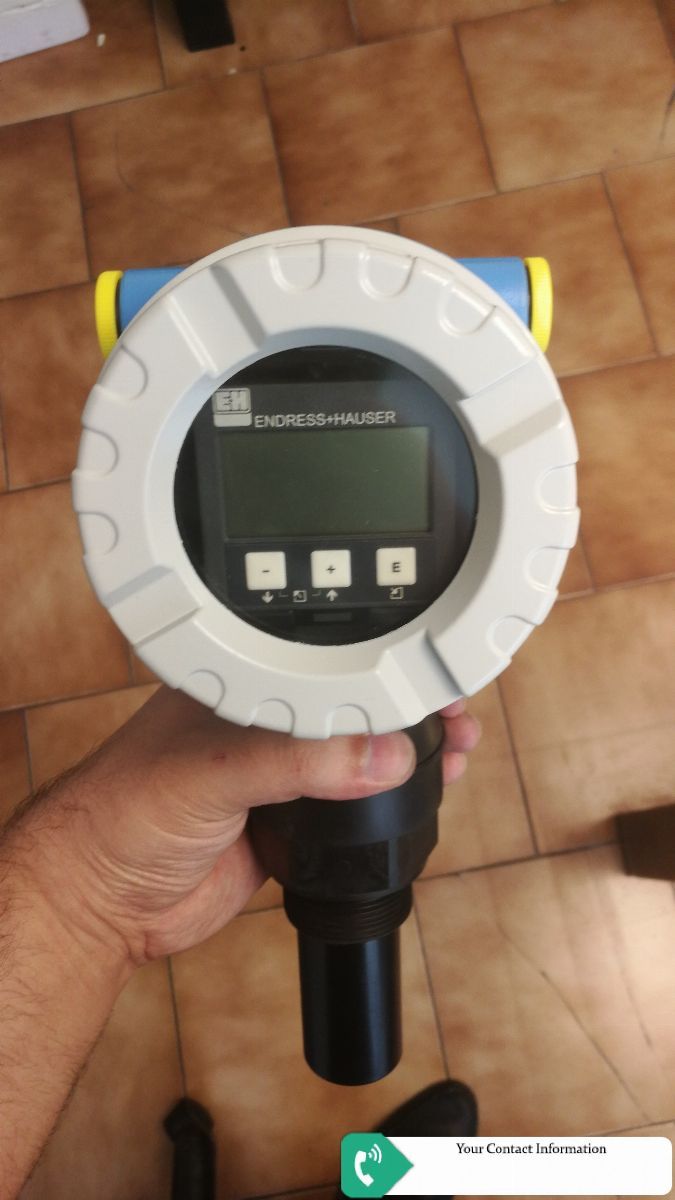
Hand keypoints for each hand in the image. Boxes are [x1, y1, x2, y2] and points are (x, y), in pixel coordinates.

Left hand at [15, 688, 480, 968]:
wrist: (100, 901)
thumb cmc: (123, 812)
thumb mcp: (212, 769)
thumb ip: (297, 760)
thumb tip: (382, 755)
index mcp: (241, 687)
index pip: (326, 663)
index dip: (385, 667)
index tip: (433, 675)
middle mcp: (263, 726)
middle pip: (353, 708)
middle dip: (408, 710)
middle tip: (459, 717)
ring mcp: (276, 779)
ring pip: (357, 760)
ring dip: (406, 758)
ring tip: (457, 752)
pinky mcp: (284, 828)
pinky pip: (347, 812)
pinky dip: (385, 807)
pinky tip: (416, 800)